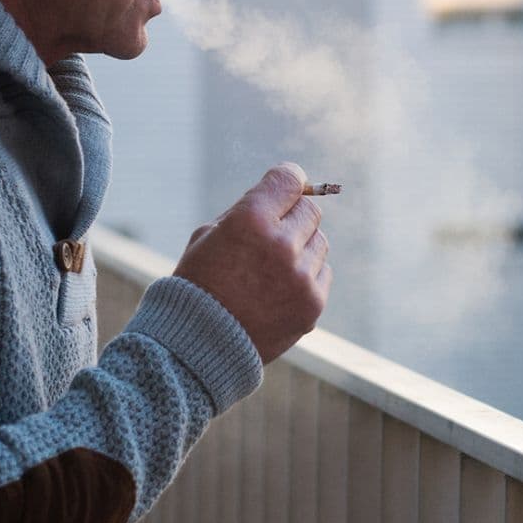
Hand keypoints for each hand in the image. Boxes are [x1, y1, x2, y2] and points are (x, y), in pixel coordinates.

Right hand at [172, 162, 331, 363]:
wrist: (200, 344)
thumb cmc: (199, 284)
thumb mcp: (207, 235)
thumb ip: (246, 210)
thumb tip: (284, 195)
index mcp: (250, 219)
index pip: (289, 178)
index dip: (287, 180)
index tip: (285, 187)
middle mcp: (281, 244)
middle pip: (310, 210)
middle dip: (292, 217)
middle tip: (271, 235)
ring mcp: (300, 276)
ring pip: (319, 242)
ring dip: (301, 247)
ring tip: (271, 269)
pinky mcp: (312, 303)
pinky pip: (323, 272)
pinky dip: (306, 276)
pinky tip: (279, 289)